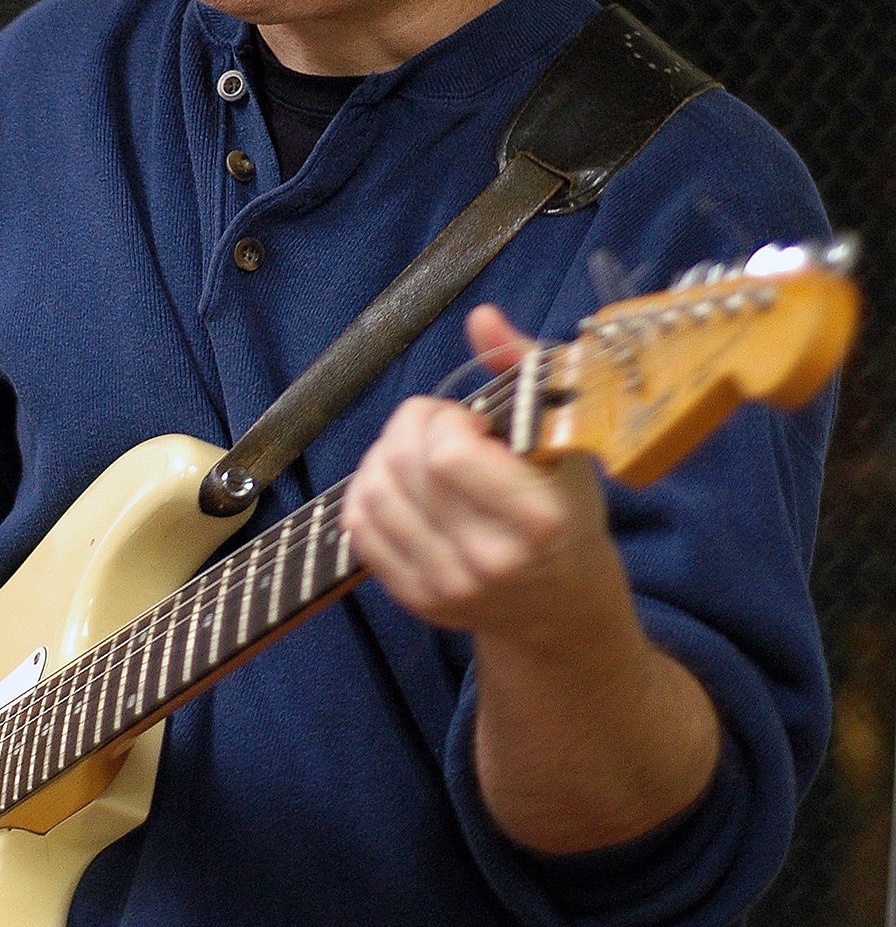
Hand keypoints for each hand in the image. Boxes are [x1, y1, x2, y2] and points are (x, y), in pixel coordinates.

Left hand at [342, 306, 721, 852]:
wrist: (561, 609)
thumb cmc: (567, 511)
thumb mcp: (565, 440)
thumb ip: (522, 372)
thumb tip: (480, 317)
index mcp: (536, 519)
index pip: (447, 453)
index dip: (445, 420)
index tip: (469, 422)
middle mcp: (489, 560)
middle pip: (404, 467)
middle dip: (412, 426)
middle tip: (439, 428)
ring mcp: (447, 586)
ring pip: (372, 493)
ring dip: (386, 455)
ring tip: (420, 454)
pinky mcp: (415, 600)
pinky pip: (358, 528)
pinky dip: (369, 492)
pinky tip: (400, 484)